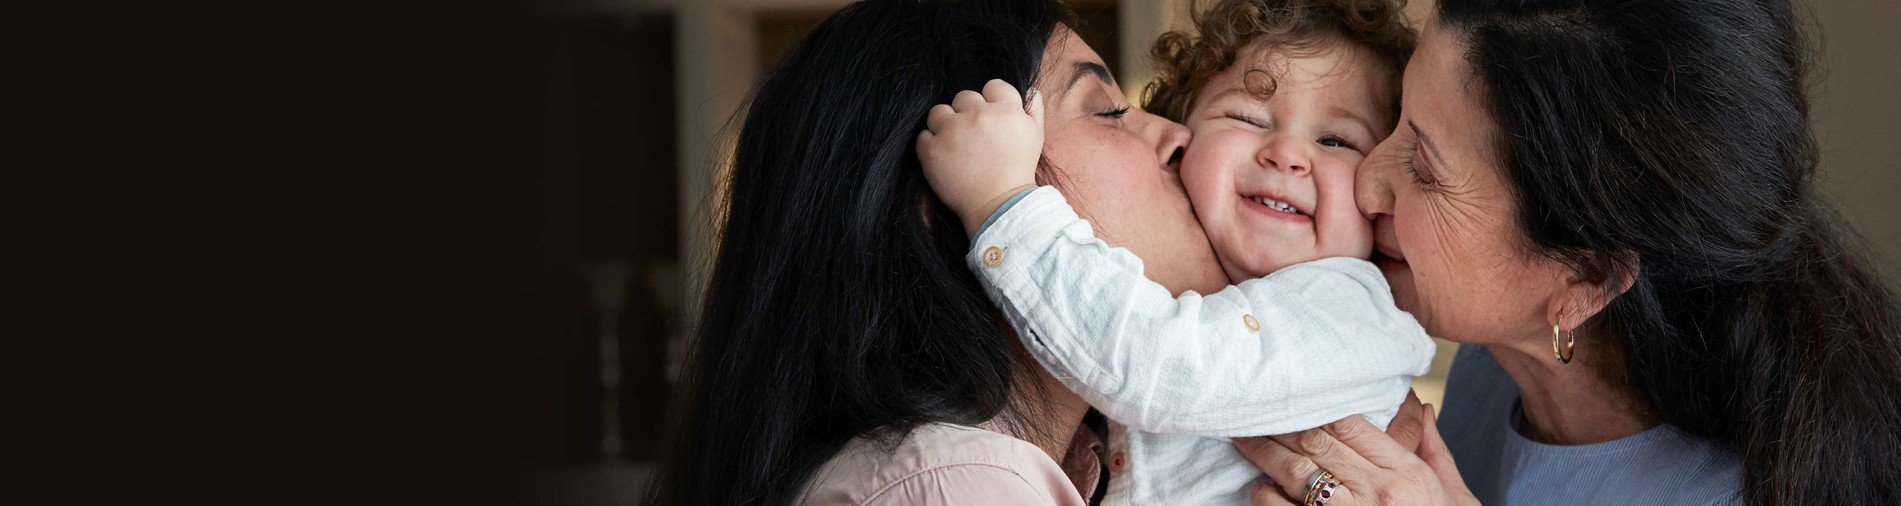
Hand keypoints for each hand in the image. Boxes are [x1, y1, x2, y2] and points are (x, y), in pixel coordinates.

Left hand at [917, 79, 1043, 236]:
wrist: (999, 205)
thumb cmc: (1018, 171)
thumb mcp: (1035, 136)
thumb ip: (1033, 108)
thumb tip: (1028, 89)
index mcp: (1005, 110)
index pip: (993, 85)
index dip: (991, 100)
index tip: (990, 118)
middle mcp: (977, 115)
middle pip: (964, 97)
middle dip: (967, 113)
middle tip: (973, 136)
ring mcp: (952, 132)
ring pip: (938, 112)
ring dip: (944, 124)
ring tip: (954, 144)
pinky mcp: (932, 151)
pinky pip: (923, 136)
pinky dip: (931, 145)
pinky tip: (945, 158)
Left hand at [1236, 403, 1478, 505]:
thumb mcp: (1455, 496)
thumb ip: (1434, 451)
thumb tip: (1422, 410)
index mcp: (1407, 474)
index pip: (1350, 425)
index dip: (1315, 408)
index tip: (1293, 398)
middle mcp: (1378, 492)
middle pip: (1317, 444)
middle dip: (1280, 425)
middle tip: (1252, 410)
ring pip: (1297, 475)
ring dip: (1265, 455)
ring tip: (1243, 440)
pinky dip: (1268, 498)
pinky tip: (1258, 488)